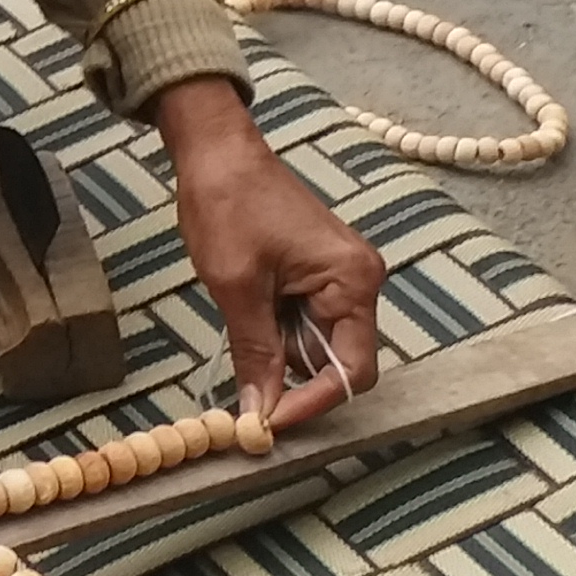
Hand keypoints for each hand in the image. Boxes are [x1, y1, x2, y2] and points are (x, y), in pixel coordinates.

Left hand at [150, 80, 385, 429]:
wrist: (216, 151)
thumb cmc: (228, 203)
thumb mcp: (237, 287)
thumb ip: (256, 354)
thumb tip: (260, 413)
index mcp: (353, 280)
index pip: (352, 370)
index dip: (312, 404)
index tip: (269, 424)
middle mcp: (359, 280)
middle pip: (339, 362)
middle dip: (295, 384)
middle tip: (248, 407)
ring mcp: (339, 277)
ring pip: (318, 346)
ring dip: (281, 358)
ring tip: (240, 352)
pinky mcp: (317, 275)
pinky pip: (305, 324)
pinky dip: (277, 337)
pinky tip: (248, 327)